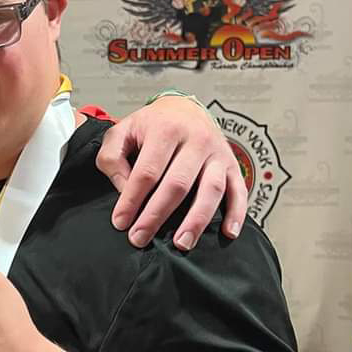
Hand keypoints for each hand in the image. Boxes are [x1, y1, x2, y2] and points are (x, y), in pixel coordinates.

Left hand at [96, 96, 246, 249]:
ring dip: (196, 220)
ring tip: (181, 243)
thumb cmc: (151, 125)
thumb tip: (123, 189)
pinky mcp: (233, 164)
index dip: (132, 200)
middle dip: (157, 215)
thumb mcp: (122, 131)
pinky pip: (239, 190)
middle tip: (140, 238)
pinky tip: (228, 233)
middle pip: (177, 184)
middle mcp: (196, 140)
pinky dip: (237, 213)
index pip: (147, 171)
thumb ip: (111, 158)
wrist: (184, 108)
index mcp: (166, 129)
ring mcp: (218, 153)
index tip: (121, 222)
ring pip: (211, 190)